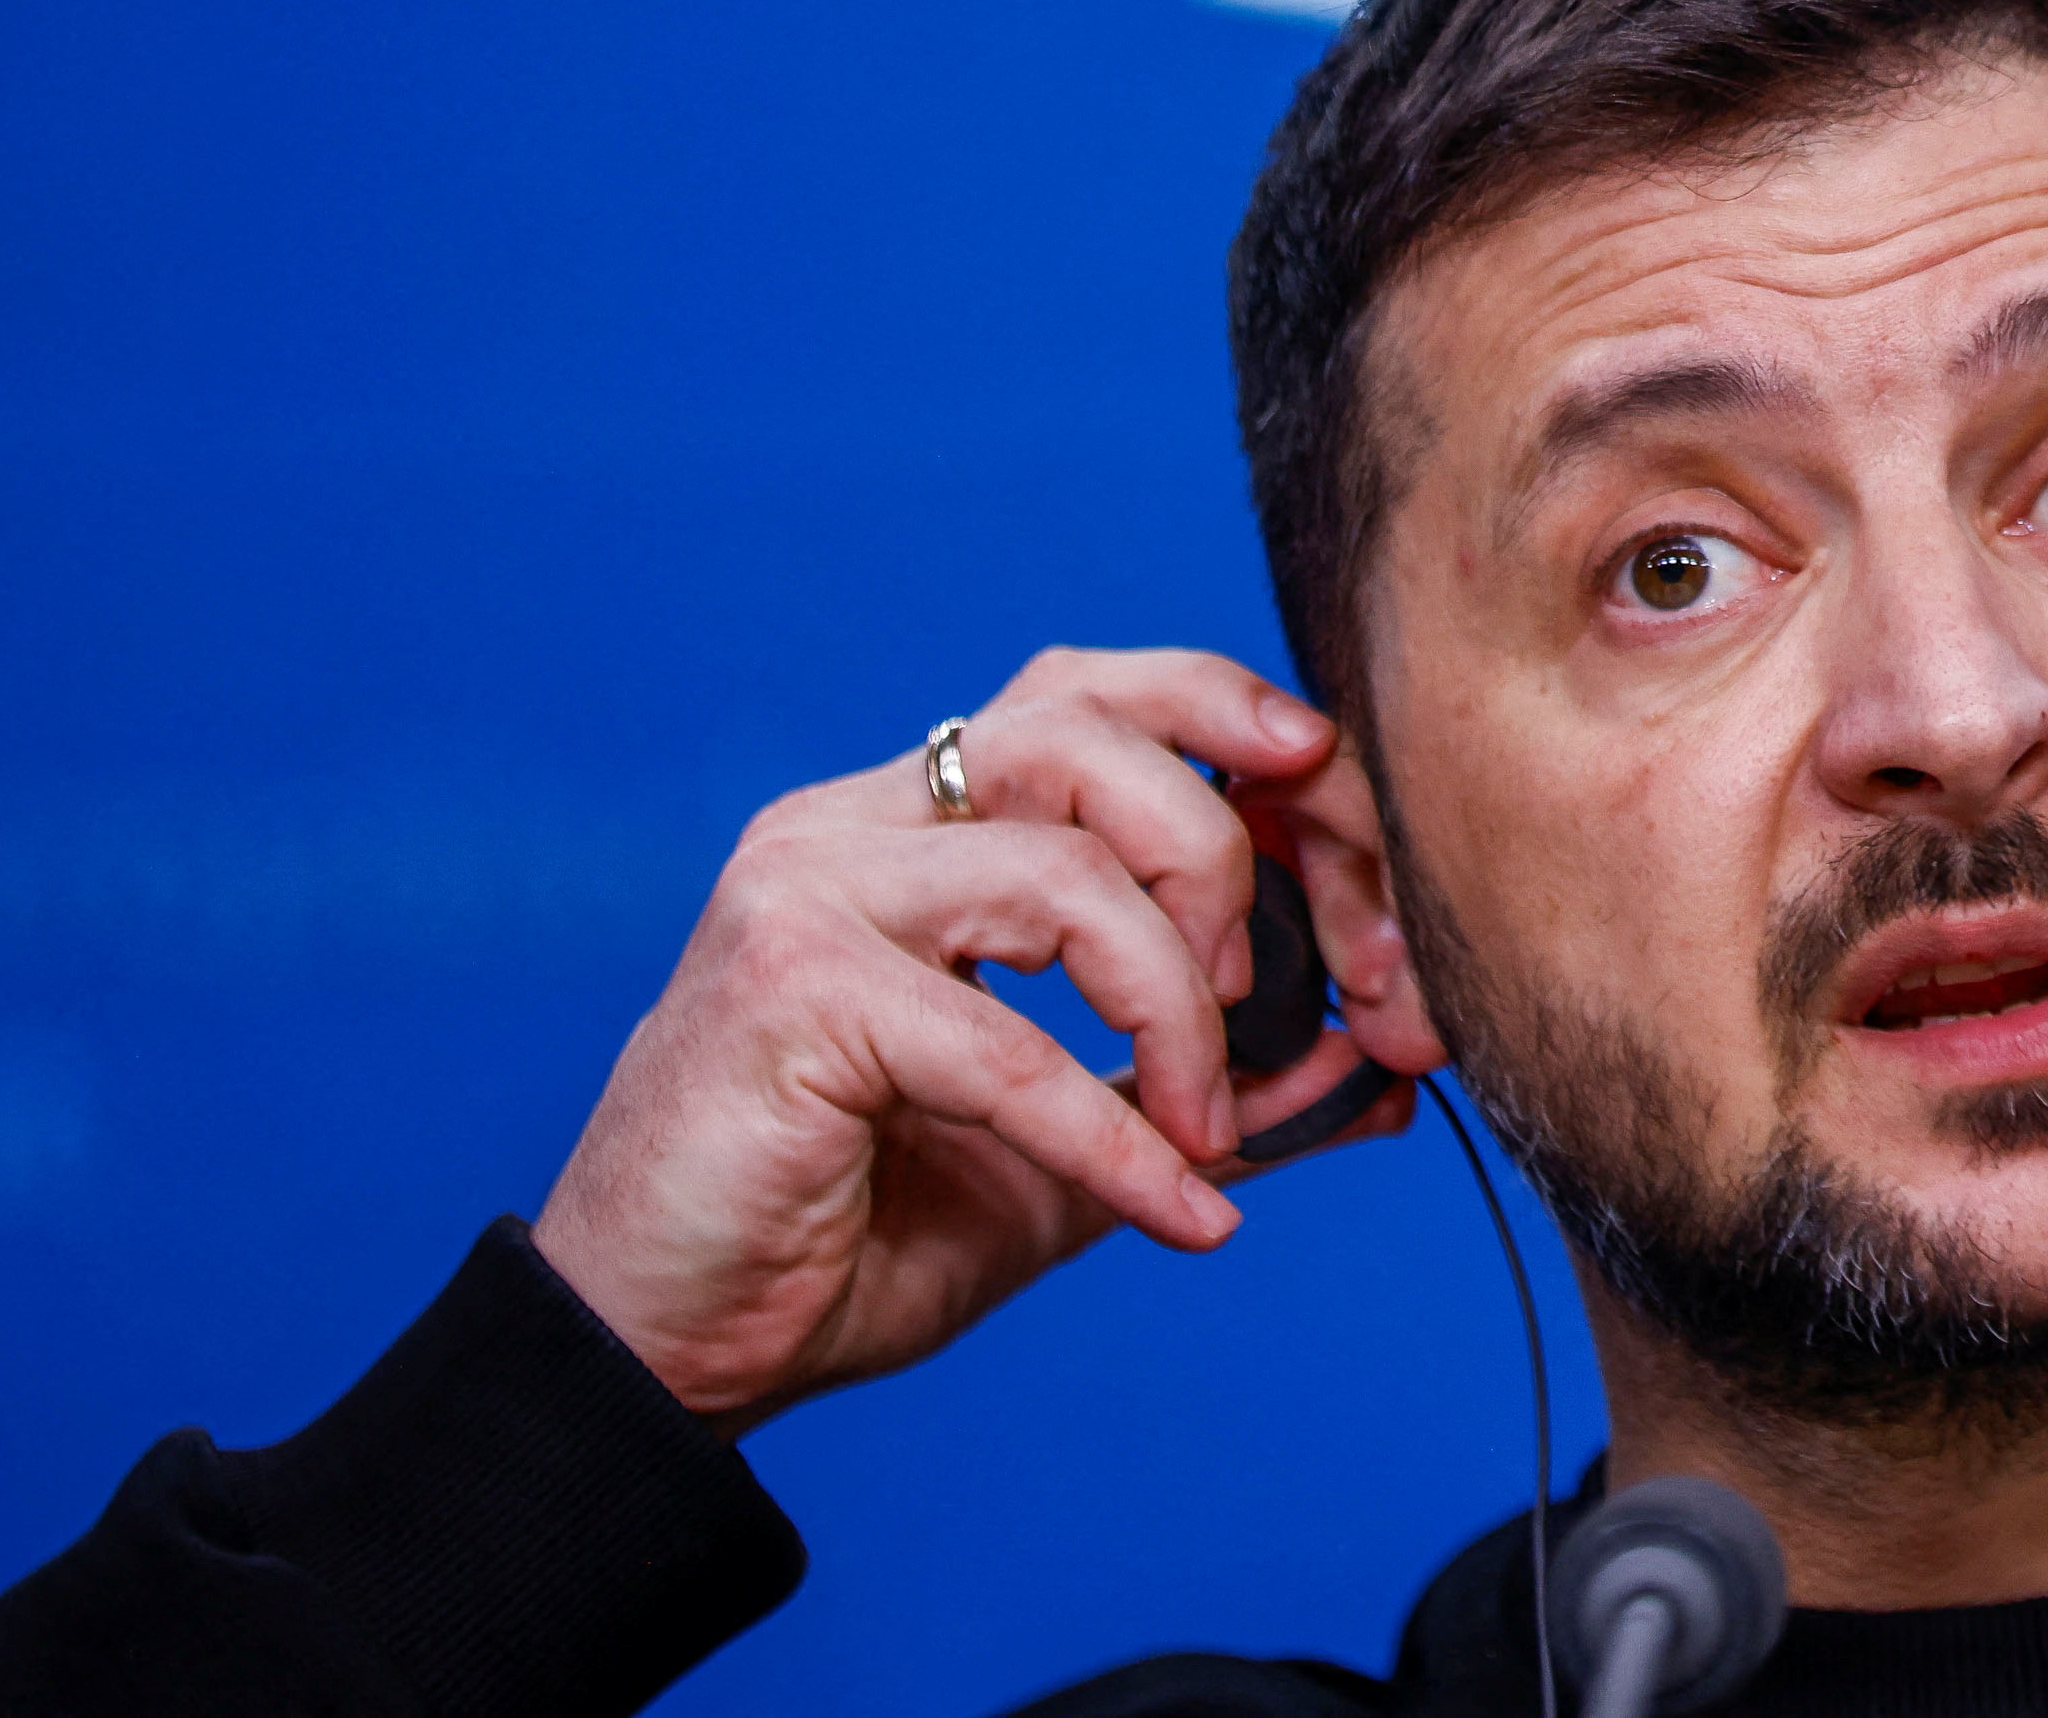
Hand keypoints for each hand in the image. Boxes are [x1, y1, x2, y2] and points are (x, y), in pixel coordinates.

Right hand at [528, 646, 1416, 1431]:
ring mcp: (808, 895)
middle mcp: (852, 824)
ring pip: (1064, 869)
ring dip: (1177, 1004)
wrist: (668, 1347)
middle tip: (1298, 985)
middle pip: (1087, 732)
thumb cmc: (853, 1231)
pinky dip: (1119, 1140)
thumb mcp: (1074, 1147)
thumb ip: (1209, 1086)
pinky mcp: (789, 996)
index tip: (1347, 802)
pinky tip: (1182, 1212)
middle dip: (1235, 850)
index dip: (1234, 728)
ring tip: (1205, 1118)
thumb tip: (1380, 1059)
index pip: (1093, 699)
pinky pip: (1010, 1047)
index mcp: (914, 821)